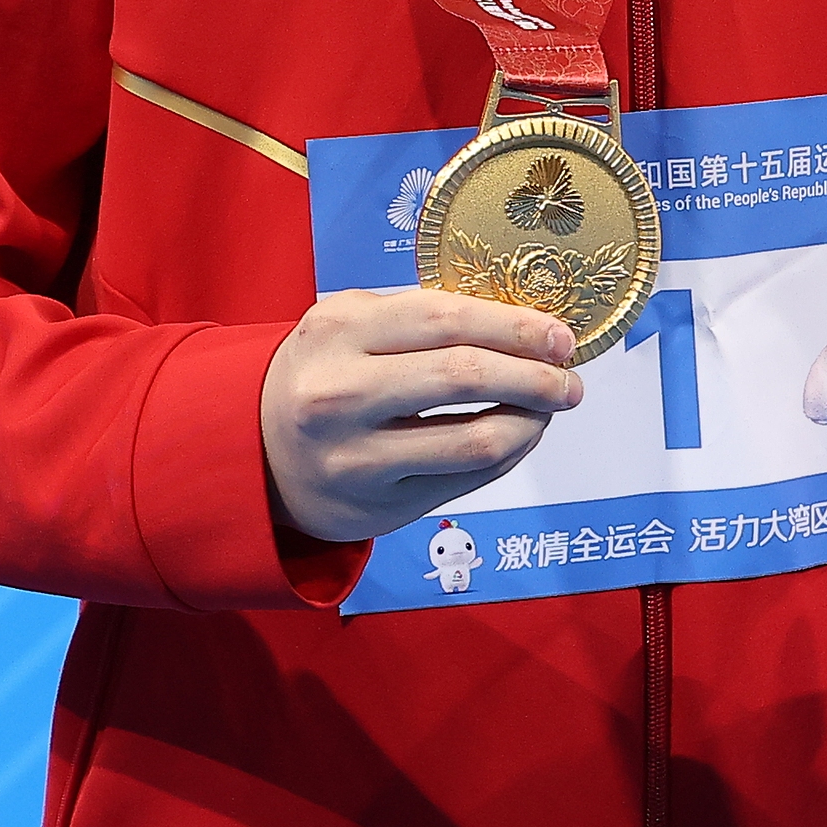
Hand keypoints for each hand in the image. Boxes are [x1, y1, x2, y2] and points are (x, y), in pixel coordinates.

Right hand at [260, 289, 583, 544]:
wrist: (257, 452)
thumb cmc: (322, 373)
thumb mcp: (348, 325)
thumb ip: (420, 318)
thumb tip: (524, 325)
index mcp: (339, 330)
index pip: (446, 319)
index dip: (515, 326)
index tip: (561, 334)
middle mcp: (341, 393)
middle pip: (466, 376)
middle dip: (535, 375)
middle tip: (570, 378)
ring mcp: (358, 458)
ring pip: (476, 440)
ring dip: (531, 423)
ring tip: (549, 409)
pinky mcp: (377, 508)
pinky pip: (466, 480)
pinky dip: (507, 455)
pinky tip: (517, 437)